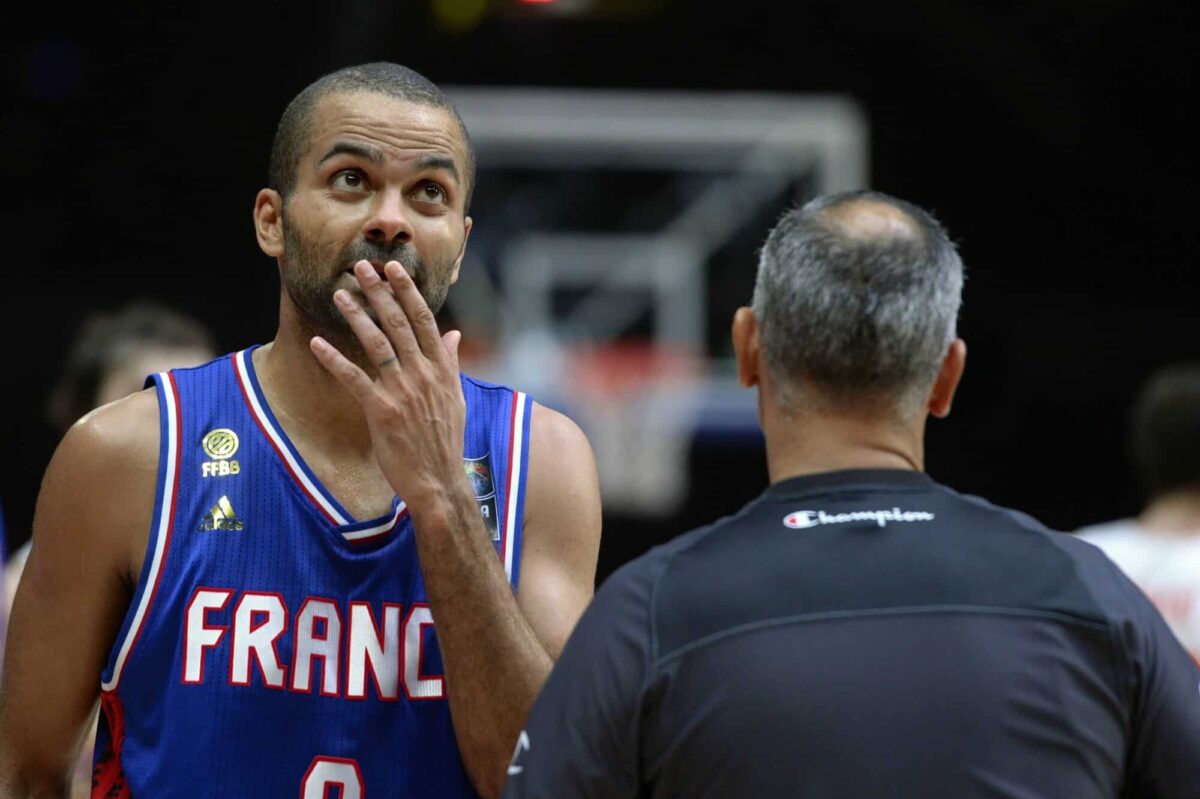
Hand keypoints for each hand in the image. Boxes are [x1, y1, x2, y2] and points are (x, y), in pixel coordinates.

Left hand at [310, 260, 468, 512]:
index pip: (424, 320)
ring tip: (339, 294)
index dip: (408, 291)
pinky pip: (354, 379)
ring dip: (357, 316)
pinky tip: (317, 343)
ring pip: (377, 344)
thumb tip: (453, 335)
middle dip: (379, 292)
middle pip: (398, 324)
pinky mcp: (382, 411)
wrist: (439, 481)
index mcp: (441, 369)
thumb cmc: (445, 441)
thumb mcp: (456, 398)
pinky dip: (335, 360)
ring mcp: (403, 392)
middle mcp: (423, 375)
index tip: (394, 268)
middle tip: (361, 267)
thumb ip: (451, 363)